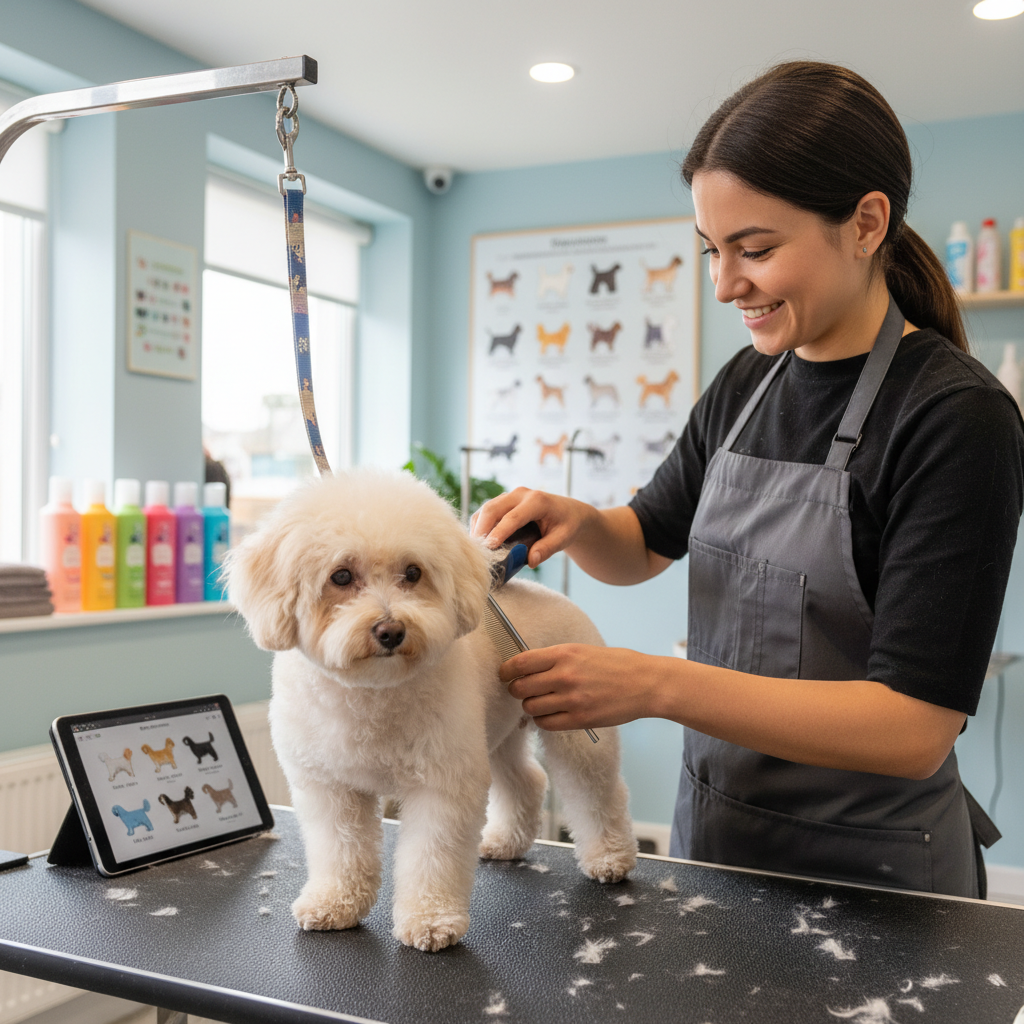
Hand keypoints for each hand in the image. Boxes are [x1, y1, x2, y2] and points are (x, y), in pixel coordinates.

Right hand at [472, 487, 593, 567]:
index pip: (513, 517)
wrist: (569, 512)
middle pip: (493, 509)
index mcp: (537, 501)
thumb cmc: (567, 525)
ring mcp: (510, 496)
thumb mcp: (564, 538)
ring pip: (486, 509)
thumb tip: (531, 561)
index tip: (489, 548)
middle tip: (476, 551)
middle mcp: (520, 494)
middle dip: (481, 529)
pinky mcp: (503, 502)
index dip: (499, 532)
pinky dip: (480, 526)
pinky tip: (479, 542)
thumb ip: (547, 549)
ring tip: (475, 549)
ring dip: (478, 528)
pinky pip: (486, 512)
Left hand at [499, 644, 664, 730]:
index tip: (505, 675)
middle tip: (523, 690)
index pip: (520, 663)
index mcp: (564, 654)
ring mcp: (572, 699)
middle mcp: (564, 676)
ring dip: (531, 707)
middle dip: (517, 691)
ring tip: (541, 702)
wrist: (645, 683)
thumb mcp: (583, 651)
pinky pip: (547, 724)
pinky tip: (552, 714)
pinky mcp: (580, 719)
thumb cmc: (616, 664)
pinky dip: (544, 720)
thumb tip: (527, 666)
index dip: (506, 671)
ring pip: (531, 708)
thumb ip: (555, 659)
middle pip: (520, 688)